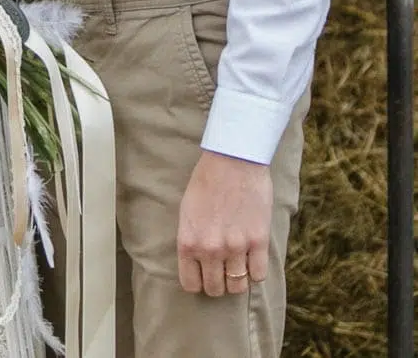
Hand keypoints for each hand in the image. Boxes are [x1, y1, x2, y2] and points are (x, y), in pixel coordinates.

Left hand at [177, 150, 272, 296]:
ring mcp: (236, 247)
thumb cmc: (206, 180)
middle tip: (222, 269)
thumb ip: (191, 240)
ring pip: (238, 287)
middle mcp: (210, 249)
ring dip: (237, 278)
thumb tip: (197, 263)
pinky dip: (256, 271)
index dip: (199, 281)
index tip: (204, 274)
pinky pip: (259, 275)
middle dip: (218, 282)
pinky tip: (252, 258)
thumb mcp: (187, 210)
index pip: (191, 284)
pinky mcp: (258, 241)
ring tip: (238, 264)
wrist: (233, 158)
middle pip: (215, 289)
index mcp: (188, 241)